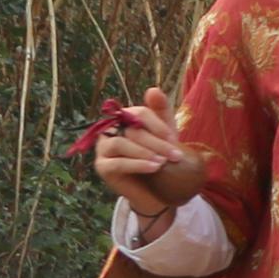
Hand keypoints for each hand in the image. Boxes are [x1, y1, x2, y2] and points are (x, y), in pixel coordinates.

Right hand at [92, 87, 206, 218]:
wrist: (156, 188)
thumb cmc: (160, 156)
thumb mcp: (165, 134)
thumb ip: (161, 112)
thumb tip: (153, 89)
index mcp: (125, 118)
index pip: (139, 113)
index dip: (157, 124)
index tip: (174, 138)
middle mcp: (110, 130)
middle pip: (131, 130)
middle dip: (157, 142)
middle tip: (176, 155)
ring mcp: (103, 148)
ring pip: (120, 144)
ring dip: (145, 152)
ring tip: (163, 162)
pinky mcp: (102, 167)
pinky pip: (117, 163)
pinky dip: (137, 164)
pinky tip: (154, 168)